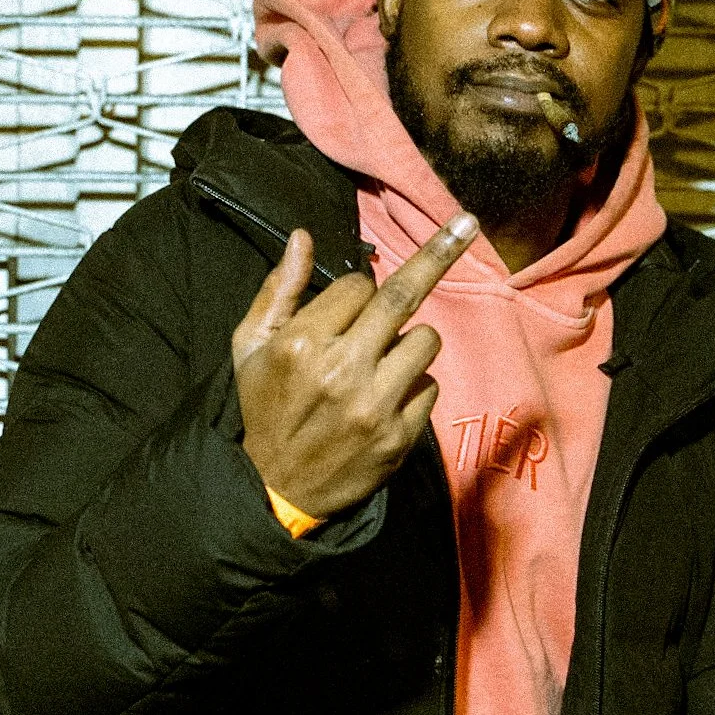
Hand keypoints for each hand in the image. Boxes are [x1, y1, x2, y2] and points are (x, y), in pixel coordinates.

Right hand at [232, 212, 477, 519]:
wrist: (275, 490)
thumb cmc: (263, 409)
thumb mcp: (249, 347)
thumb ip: (279, 291)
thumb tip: (303, 237)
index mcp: (302, 343)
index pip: (357, 285)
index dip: (356, 292)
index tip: (349, 307)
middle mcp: (342, 370)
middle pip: (404, 297)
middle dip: (436, 255)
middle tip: (465, 224)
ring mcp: (374, 406)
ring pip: (425, 341)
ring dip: (410, 342)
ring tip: (382, 363)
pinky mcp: (398, 437)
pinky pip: (429, 387)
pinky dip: (413, 387)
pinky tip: (385, 402)